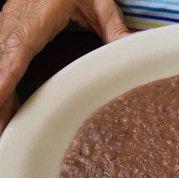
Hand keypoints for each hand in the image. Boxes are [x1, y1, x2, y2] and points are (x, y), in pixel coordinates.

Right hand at [0, 0, 129, 132]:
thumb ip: (114, 27)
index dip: (5, 76)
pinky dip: (2, 83)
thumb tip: (132, 50)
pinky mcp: (11, 29)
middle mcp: (16, 22)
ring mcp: (10, 25)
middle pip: (0, 63)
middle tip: (2, 130)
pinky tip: (5, 105)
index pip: (17, 50)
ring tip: (2, 127)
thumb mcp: (99, 1)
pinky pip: (2, 59)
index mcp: (36, 17)